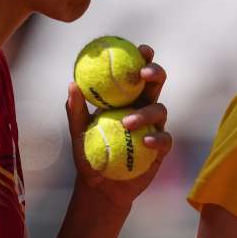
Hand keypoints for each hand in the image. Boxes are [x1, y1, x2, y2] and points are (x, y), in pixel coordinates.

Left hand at [65, 44, 173, 211]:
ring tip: (128, 123)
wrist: (100, 187)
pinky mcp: (161, 149)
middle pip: (156, 84)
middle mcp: (143, 108)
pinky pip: (164, 139)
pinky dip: (156, 138)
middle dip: (155, 73)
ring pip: (160, 110)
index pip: (136, 73)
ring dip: (146, 112)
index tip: (140, 50)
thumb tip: (72, 84)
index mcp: (126, 99)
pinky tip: (145, 141)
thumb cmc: (88, 156)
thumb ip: (75, 111)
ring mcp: (154, 128)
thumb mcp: (78, 133)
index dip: (142, 58)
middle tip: (143, 74)